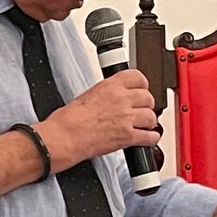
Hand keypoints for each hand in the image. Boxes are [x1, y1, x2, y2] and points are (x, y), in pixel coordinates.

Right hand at [38, 69, 157, 167]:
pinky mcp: (128, 137)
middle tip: (141, 109)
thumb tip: (115, 96)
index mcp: (111, 86)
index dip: (142, 85)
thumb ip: (107, 93)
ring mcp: (126, 118)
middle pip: (148, 98)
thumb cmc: (69, 119)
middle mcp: (121, 100)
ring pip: (151, 117)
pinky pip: (150, 137)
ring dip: (149, 122)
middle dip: (146, 104)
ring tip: (143, 125)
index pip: (138, 77)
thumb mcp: (88, 95)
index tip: (141, 90)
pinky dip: (151, 138)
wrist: (65, 136)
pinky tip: (147, 138)